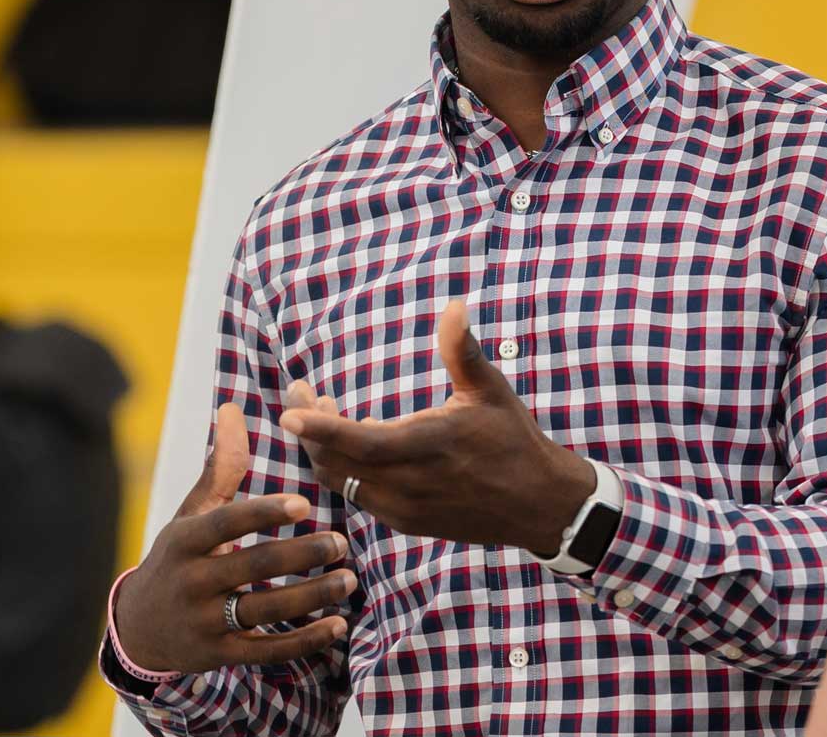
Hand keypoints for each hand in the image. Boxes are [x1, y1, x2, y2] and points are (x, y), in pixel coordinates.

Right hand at [112, 404, 355, 675]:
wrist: (138, 628)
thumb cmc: (176, 559)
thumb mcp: (190, 514)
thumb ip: (220, 468)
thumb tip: (233, 408)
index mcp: (185, 541)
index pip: (227, 522)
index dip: (263, 513)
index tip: (304, 504)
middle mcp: (193, 581)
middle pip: (254, 566)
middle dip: (302, 555)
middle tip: (341, 542)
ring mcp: (206, 621)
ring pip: (266, 609)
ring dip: (313, 596)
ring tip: (349, 579)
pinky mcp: (220, 655)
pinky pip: (268, 650)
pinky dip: (305, 641)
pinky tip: (338, 626)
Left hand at [282, 302, 597, 556]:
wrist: (538, 505)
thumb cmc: (513, 440)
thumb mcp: (491, 391)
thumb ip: (463, 352)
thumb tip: (455, 305)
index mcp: (429, 448)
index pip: (361, 442)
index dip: (321, 427)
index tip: (289, 410)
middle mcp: (410, 485)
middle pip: (336, 463)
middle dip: (309, 428)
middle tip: (300, 394)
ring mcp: (404, 509)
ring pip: (340, 482)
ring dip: (322, 448)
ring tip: (323, 410)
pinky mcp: (404, 522)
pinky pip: (356, 495)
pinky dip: (342, 468)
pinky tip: (354, 441)